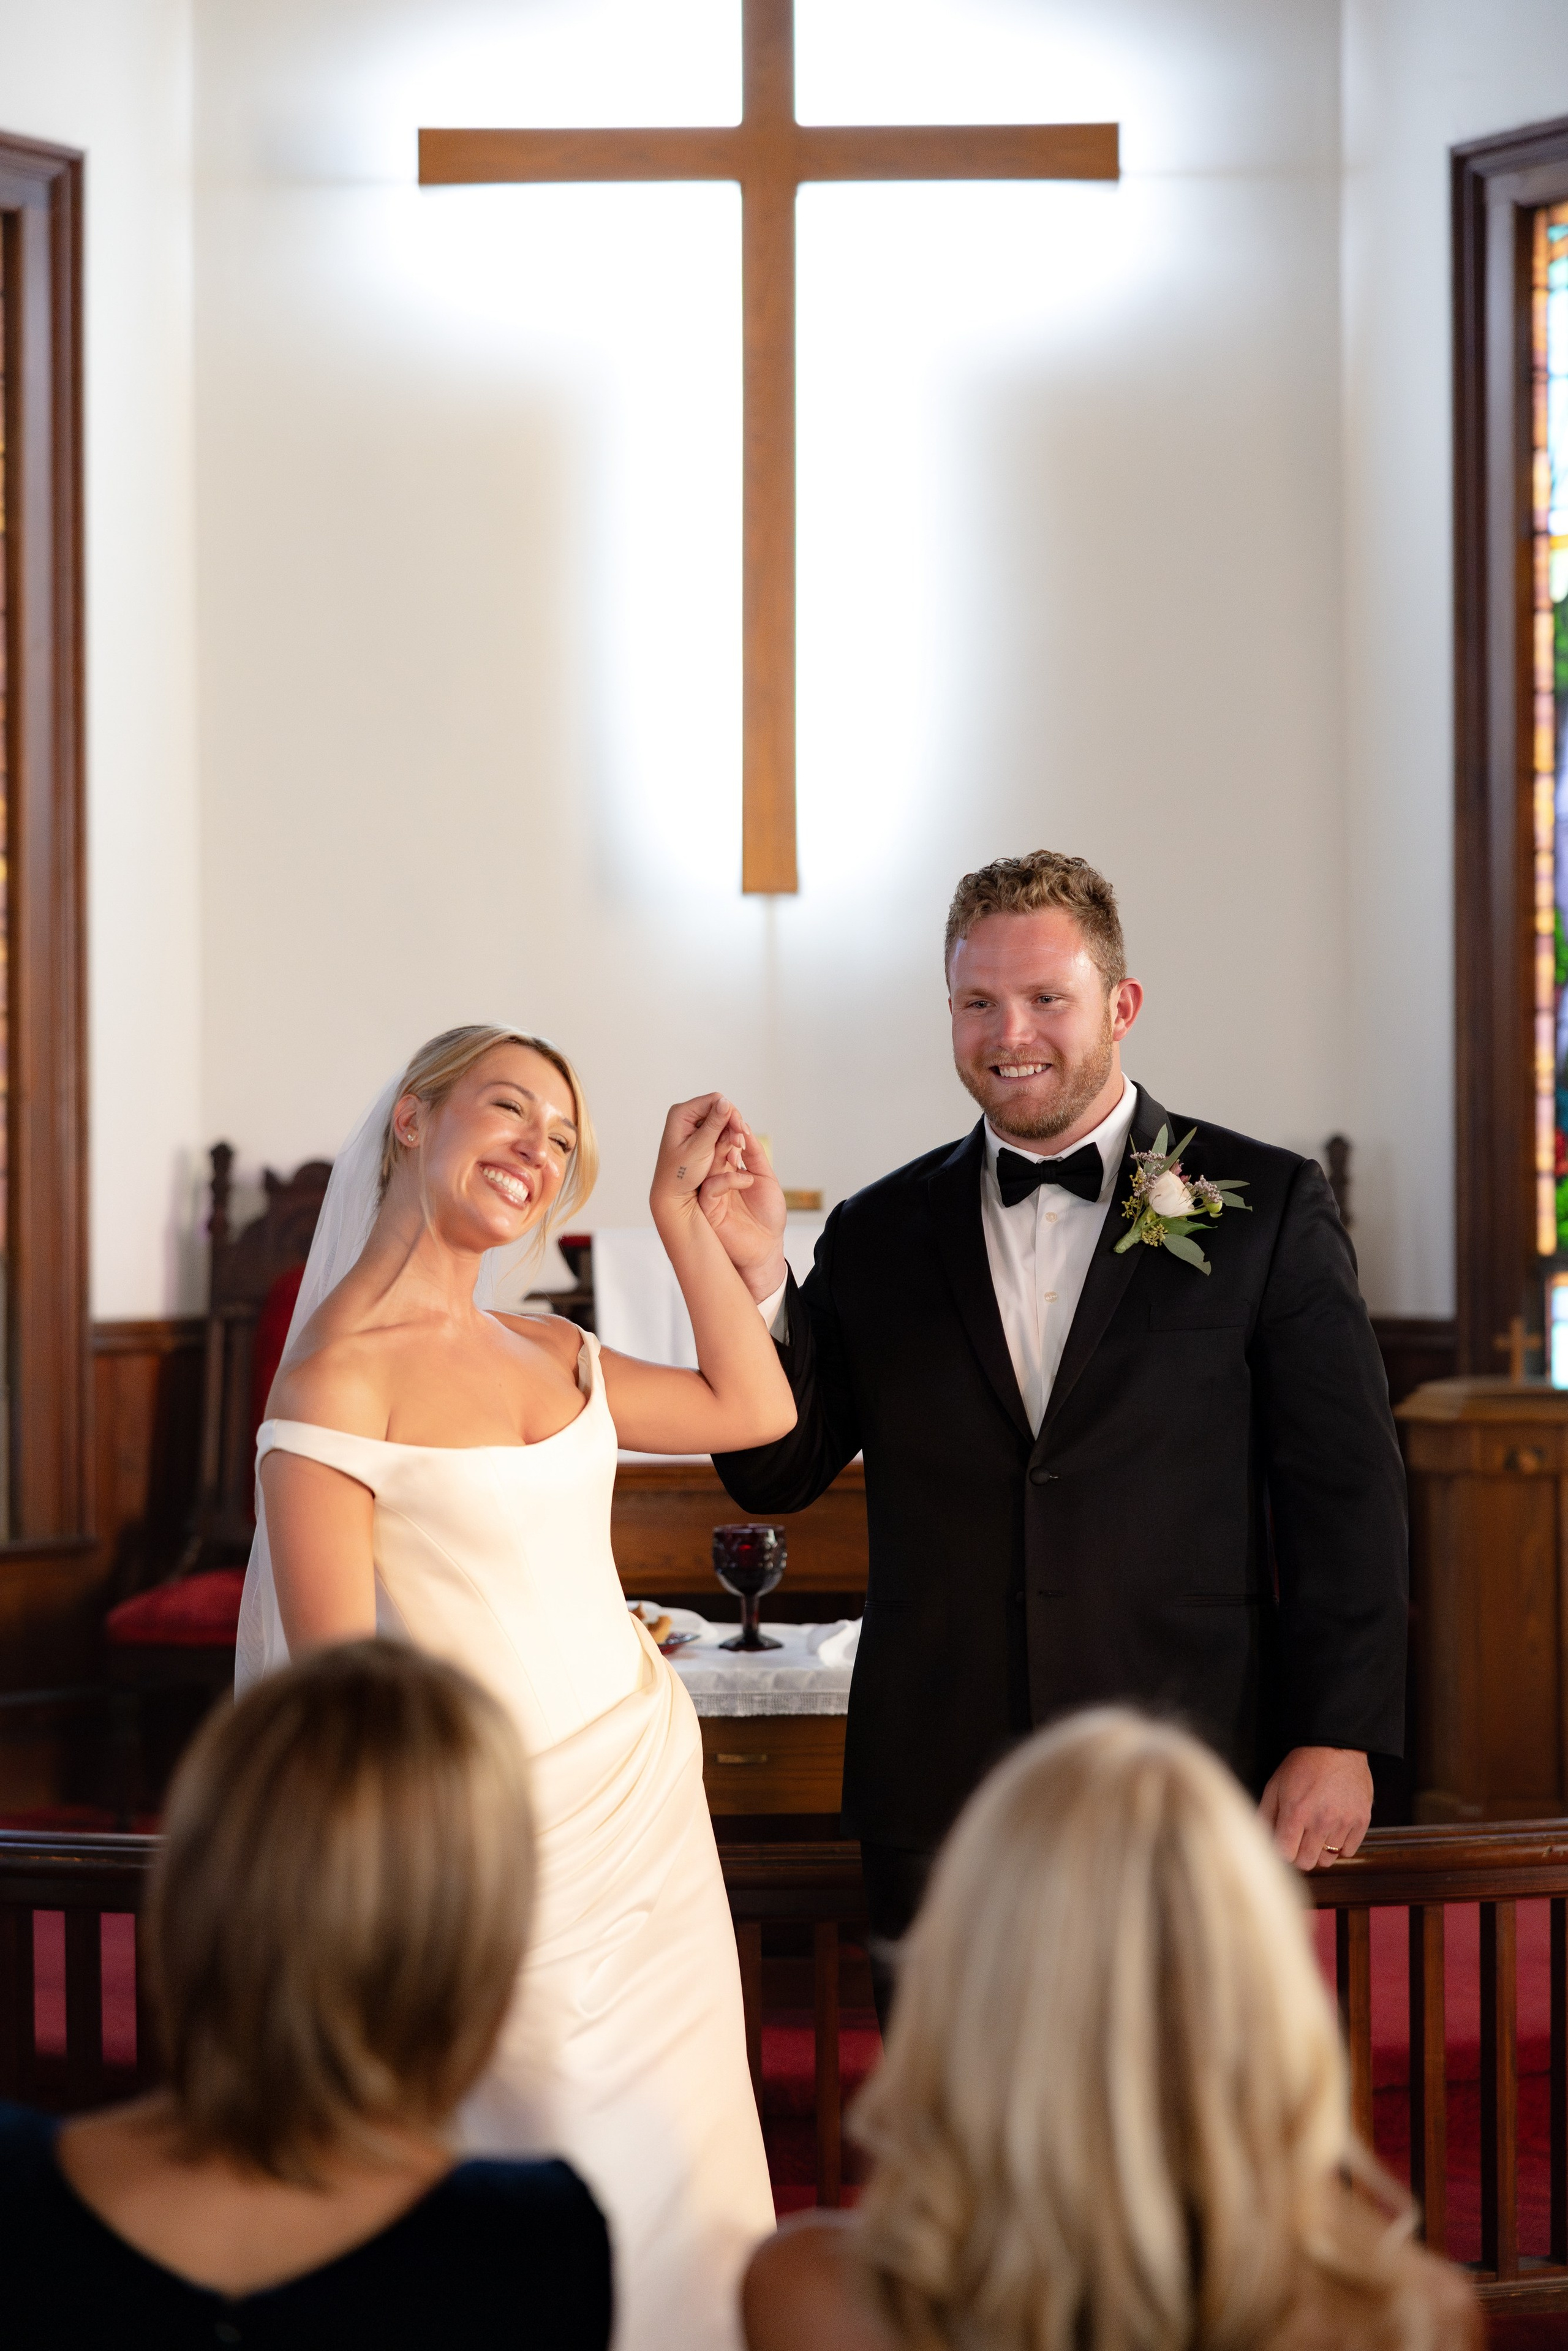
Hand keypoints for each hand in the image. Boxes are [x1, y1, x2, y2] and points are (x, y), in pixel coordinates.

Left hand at [650, 1095, 742, 1229]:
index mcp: (681, 1114)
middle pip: (720, 1111)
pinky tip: (731, 1157)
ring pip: (723, 1124)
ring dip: (732, 1138)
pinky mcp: (701, 1138)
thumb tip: (725, 1101)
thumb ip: (713, 1124)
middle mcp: (687, 1116)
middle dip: (733, 1127)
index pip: (715, 1101)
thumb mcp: (699, 1148)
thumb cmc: (680, 1174)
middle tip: (740, 1145)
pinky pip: (720, 1135)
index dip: (731, 1114)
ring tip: (735, 1155)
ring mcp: (694, 1127)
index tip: (741, 1131)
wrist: (673, 1195)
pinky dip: (727, 1145)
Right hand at [698, 1122, 787, 1303]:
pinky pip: (711, 1188)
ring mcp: (711, 1193)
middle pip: (713, 1151)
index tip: (737, 1116)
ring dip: (722, 1151)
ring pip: (708, 1166)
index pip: (724, 1144)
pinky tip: (746, 1180)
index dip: (730, 1130)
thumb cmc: (768, 1216)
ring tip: (737, 1143)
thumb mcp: (766, 1179)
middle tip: (733, 1122)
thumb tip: (745, 1129)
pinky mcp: (709, 1209)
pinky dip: (728, 1180)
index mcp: (729, 1170)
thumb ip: (755, 1156)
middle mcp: (717, 1179)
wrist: (767, 1247)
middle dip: (723, 1135)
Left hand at [1259, 1745, 1372, 1871]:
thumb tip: (1258, 1839)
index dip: (1282, 1852)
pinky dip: (1340, 1846)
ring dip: (1319, 1851)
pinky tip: (1333, 1830)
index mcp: (1296, 1812)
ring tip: (1317, 1833)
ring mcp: (1343, 1822)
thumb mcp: (1275, 1785)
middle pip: (1307, 1863)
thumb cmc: (1303, 1765)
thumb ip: (1265, 1815)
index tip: (1283, 1845)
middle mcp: (1320, 1821)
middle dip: (1299, 1855)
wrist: (1336, 1747)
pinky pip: (1349, 1851)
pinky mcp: (1361, 1821)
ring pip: (1328, 1860)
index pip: (1285, 1855)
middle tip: (1299, 1841)